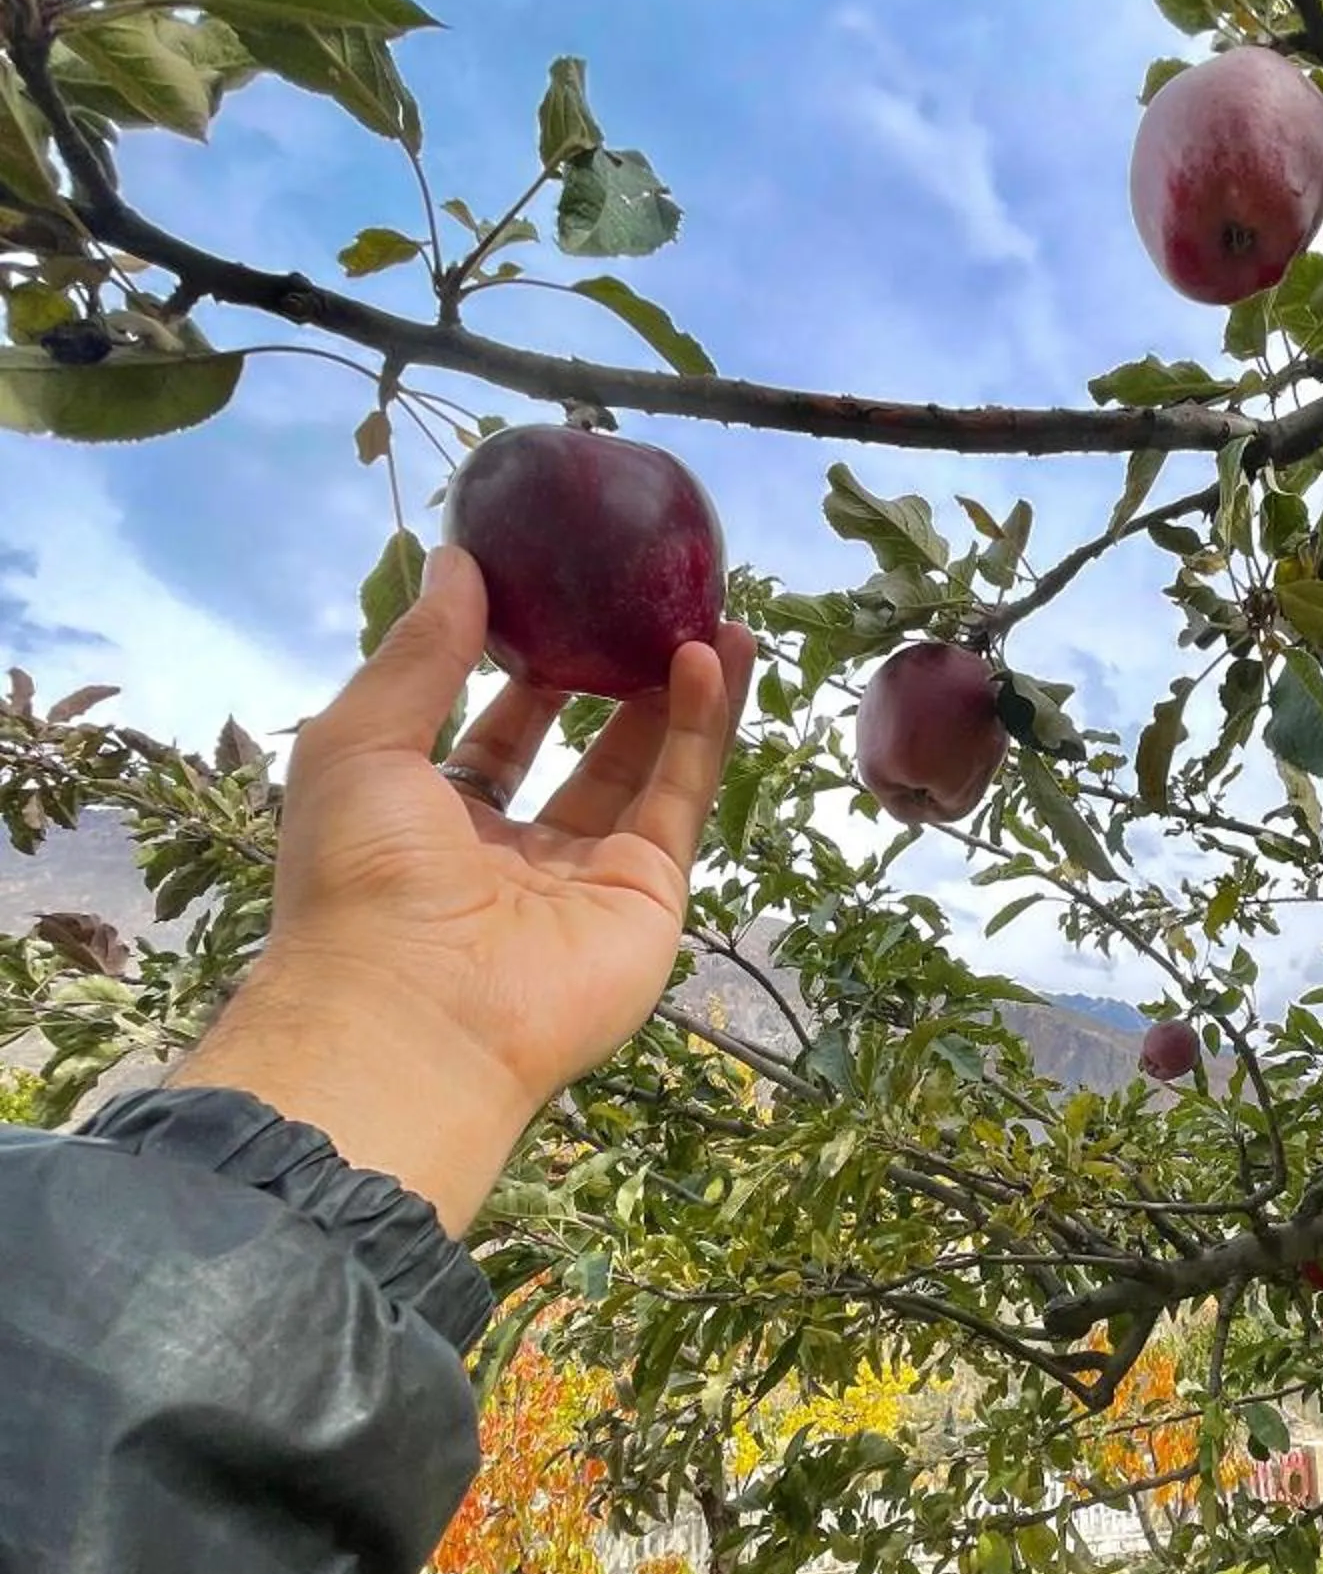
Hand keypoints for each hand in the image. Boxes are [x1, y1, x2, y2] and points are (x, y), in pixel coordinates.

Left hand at [176, 545, 755, 1230]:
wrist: (414, 1011)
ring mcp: (587, 879)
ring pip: (644, 769)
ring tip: (710, 614)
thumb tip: (458, 562)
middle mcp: (516, 855)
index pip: (495, 734)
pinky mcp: (648, 896)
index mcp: (436, 825)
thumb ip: (418, 654)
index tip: (560, 597)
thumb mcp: (361, 742)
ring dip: (677, 694)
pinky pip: (678, 799)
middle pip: (582, 751)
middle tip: (649, 608)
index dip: (527, 669)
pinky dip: (700, 729)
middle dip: (617, 681)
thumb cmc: (360, 878)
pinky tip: (711, 659)